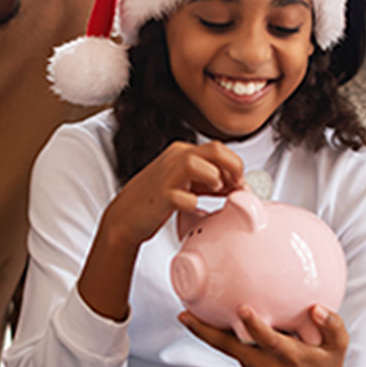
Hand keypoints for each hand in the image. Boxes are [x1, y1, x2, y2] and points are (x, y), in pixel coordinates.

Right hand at [100, 141, 244, 247]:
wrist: (125, 217)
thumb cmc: (156, 200)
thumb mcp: (187, 183)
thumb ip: (210, 181)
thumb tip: (238, 185)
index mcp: (182, 152)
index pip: (218, 148)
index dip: (235, 165)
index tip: (240, 183)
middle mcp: (174, 158)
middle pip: (214, 150)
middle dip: (233, 167)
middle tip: (236, 185)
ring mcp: (166, 176)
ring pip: (196, 164)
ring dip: (213, 178)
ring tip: (216, 191)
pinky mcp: (160, 196)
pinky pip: (181, 195)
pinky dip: (192, 201)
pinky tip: (194, 206)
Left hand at [178, 305, 365, 366]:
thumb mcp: (339, 346)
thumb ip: (332, 325)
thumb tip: (316, 308)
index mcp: (290, 356)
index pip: (268, 340)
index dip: (254, 325)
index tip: (242, 309)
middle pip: (231, 348)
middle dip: (205, 332)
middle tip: (183, 316)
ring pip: (232, 352)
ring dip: (213, 336)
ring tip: (192, 316)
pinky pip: (242, 359)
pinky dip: (237, 346)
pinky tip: (234, 333)